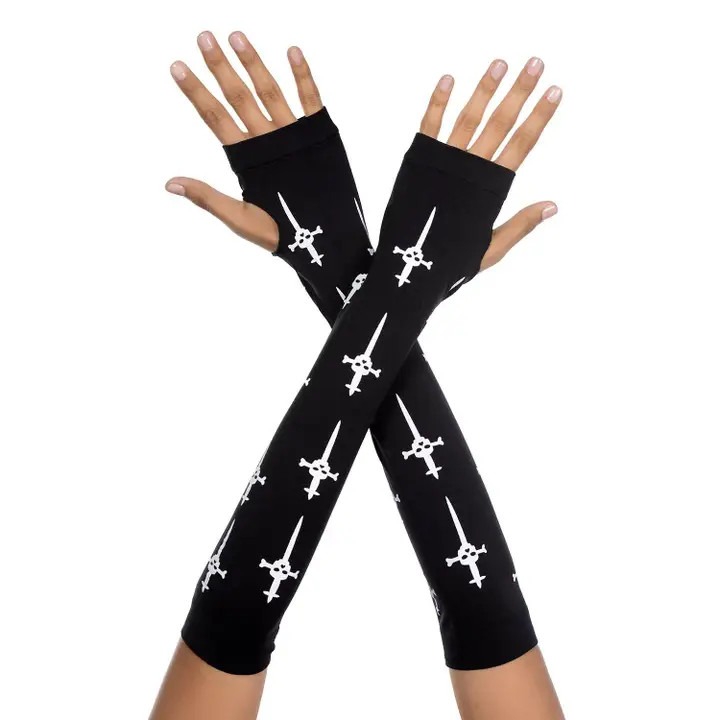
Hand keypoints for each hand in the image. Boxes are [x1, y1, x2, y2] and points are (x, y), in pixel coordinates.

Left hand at [166, 32, 324, 250]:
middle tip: (203, 37)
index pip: (215, 118)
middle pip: (239, 97)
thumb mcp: (240, 218)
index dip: (196, 93)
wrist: (323, 240)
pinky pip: (310, 101)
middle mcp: (265, 140)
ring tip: (236, 37)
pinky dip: (303, 78)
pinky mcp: (317, 136)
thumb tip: (170, 183)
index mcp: (245, 158)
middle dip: (221, 68)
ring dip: (254, 65)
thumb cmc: (281, 234)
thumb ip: (208, 198)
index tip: (177, 67)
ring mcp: (291, 135)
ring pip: (270, 92)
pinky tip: (292, 52)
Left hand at [419, 57, 561, 270]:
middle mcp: (469, 170)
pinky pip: (429, 127)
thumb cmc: (451, 264)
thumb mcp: (491, 249)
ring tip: (500, 63)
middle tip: (536, 63)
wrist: (407, 269)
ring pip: (468, 119)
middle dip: (519, 92)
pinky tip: (448, 79)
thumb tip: (553, 205)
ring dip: (485, 89)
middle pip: (500, 124)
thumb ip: (520, 225)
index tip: (554, 91)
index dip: (539, 117)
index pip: (521, 145)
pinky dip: (437, 103)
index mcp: (490, 189)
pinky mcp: (418, 162)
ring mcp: (443, 163)